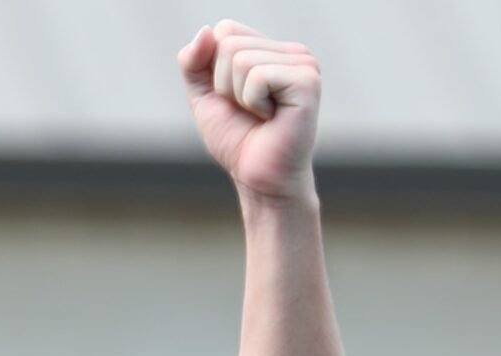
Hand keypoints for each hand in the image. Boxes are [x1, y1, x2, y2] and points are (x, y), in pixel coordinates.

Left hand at [178, 22, 322, 201]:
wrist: (259, 180)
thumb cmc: (238, 141)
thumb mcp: (205, 96)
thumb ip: (194, 62)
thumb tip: (206, 31)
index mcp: (272, 49)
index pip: (225, 30)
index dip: (214, 69)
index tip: (235, 98)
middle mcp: (292, 51)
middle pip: (229, 43)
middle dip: (225, 85)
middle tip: (249, 112)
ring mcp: (304, 64)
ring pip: (240, 59)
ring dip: (239, 97)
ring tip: (261, 116)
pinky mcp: (307, 81)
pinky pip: (257, 76)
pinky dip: (253, 103)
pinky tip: (272, 118)